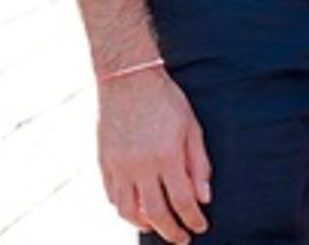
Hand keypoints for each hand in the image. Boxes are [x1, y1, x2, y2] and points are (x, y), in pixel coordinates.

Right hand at [96, 68, 211, 243]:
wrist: (128, 79)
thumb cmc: (165, 100)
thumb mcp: (191, 127)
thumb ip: (198, 164)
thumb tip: (204, 197)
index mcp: (166, 156)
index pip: (182, 201)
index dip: (193, 219)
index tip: (200, 227)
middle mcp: (140, 166)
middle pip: (156, 213)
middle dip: (171, 231)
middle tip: (182, 238)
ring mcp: (119, 166)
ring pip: (128, 211)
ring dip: (145, 225)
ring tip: (158, 226)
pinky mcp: (104, 163)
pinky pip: (112, 197)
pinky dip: (125, 210)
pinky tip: (136, 210)